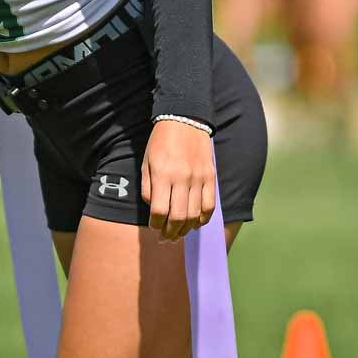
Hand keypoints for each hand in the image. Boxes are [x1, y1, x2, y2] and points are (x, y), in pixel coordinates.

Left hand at [141, 119, 215, 241]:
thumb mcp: (146, 162)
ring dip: (186, 229)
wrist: (185, 120)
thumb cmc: (161, 142)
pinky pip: (209, 205)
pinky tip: (196, 223)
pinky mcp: (210, 176)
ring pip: (194, 214)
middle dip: (171, 232)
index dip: (156, 224)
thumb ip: (148, 188)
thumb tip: (154, 209)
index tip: (154, 227)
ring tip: (179, 233)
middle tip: (166, 238)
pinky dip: (203, 219)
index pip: (159, 210)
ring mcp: (198, 178)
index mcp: (162, 174)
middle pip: (178, 217)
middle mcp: (182, 178)